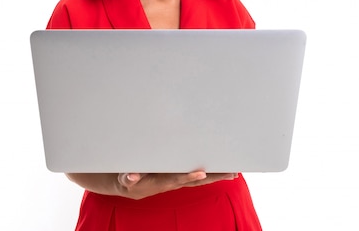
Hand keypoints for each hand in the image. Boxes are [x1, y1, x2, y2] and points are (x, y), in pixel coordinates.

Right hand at [117, 171, 237, 199]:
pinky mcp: (179, 177)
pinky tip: (223, 172)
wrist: (132, 185)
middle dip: (213, 177)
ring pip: (200, 179)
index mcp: (161, 182)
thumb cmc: (129, 179)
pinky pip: (198, 176)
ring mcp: (178, 180)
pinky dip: (211, 174)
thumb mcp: (125, 178)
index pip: (177, 179)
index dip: (188, 176)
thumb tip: (131, 177)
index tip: (201, 173)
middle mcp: (173, 182)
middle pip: (195, 180)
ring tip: (233, 173)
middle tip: (231, 173)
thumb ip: (128, 177)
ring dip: (216, 176)